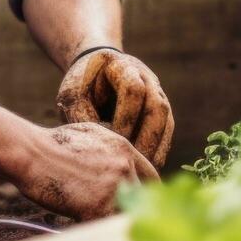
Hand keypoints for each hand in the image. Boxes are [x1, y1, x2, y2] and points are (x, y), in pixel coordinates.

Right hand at [16, 122, 158, 220]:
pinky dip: (97, 229)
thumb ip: (113, 153)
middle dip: (130, 208)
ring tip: (95, 219)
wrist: (31, 153)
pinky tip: (82, 222)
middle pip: (143, 200)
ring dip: (114, 220)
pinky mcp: (98, 209)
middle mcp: (124, 169)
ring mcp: (113, 189)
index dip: (144, 192)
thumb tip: (122, 168)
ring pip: (127, 215)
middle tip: (113, 214)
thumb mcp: (91, 135)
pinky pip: (107, 227)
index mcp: (124, 150)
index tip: (137, 202)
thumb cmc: (53, 144)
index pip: (152, 178)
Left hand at [56, 48, 174, 167]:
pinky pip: (166, 133)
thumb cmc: (81, 85)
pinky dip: (158, 151)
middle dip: (147, 137)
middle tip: (134, 163)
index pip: (133, 90)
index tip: (115, 140)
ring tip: (143, 172)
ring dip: (156, 148)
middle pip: (158, 107)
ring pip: (166, 122)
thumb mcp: (73, 96)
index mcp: (122, 67)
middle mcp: (147, 78)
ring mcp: (158, 94)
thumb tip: (100, 147)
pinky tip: (148, 170)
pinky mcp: (160, 112)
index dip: (126, 117)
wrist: (95, 70)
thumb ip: (82, 116)